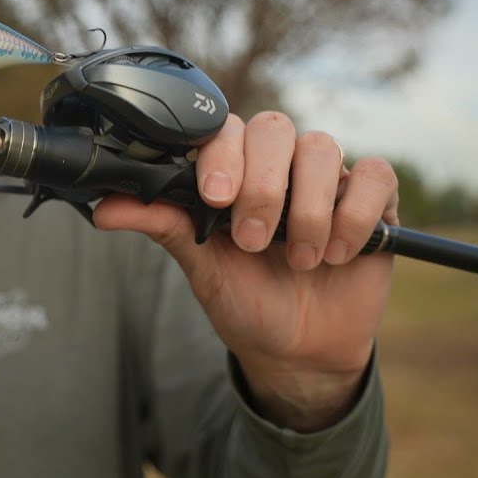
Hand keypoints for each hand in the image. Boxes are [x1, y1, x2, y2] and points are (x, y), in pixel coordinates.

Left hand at [93, 111, 397, 430]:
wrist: (296, 350)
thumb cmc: (243, 298)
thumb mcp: (199, 266)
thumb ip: (161, 225)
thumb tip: (102, 209)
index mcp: (232, 169)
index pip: (224, 129)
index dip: (221, 155)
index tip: (214, 199)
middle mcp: (279, 164)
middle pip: (274, 128)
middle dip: (263, 186)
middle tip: (252, 239)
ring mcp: (326, 178)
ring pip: (322, 148)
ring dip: (308, 209)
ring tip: (298, 260)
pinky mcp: (372, 200)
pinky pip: (374, 174)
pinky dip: (356, 213)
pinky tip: (340, 254)